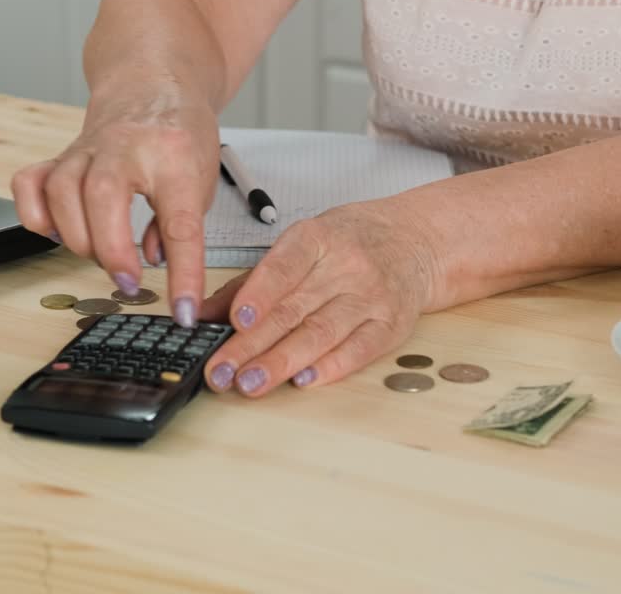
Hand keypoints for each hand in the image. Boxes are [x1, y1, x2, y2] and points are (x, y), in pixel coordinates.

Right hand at [10, 81, 218, 326]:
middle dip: (111, 251)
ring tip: (100, 256)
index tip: (183, 311)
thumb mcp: (201, 180)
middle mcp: (126, 147)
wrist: (153, 80)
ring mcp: (87, 149)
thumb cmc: (180, 132)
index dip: (183, 273)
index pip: (180, 223)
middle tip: (128, 280)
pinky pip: (30, 184)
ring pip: (62, 191)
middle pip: (103, 197)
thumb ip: (179, 225)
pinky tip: (60, 231)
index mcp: (174, 155)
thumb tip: (156, 265)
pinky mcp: (61, 154)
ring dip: (77, 238)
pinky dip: (37, 216)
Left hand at [197, 199, 442, 395]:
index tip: (234, 321)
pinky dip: (330, 367)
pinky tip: (303, 380)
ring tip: (249, 382)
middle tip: (222, 370)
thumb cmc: (351, 241)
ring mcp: (371, 297)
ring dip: (282, 362)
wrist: (414, 241)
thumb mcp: (303, 242)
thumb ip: (254, 281)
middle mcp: (346, 266)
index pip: (283, 267)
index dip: (258, 295)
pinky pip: (358, 349)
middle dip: (252, 344)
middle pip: (294, 309)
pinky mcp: (390, 325)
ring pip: (321, 332)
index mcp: (318, 238)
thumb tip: (206, 314)